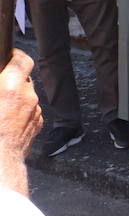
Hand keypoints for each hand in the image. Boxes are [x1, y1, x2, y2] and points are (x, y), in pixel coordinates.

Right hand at [0, 51, 41, 192]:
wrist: (0, 159)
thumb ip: (0, 83)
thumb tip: (1, 80)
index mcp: (11, 87)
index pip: (22, 60)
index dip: (15, 56)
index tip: (9, 56)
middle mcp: (28, 97)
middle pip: (23, 80)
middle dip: (10, 82)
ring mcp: (36, 111)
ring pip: (26, 97)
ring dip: (15, 98)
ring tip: (0, 109)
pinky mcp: (38, 124)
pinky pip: (29, 112)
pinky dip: (20, 112)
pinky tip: (6, 121)